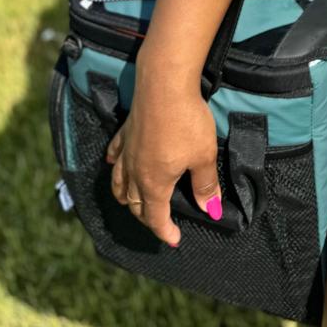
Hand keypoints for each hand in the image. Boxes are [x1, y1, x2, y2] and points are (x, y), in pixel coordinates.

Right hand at [103, 86, 221, 248]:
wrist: (164, 85)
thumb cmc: (187, 122)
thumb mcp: (203, 156)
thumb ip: (205, 185)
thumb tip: (210, 211)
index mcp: (154, 183)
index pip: (155, 217)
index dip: (165, 231)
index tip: (174, 240)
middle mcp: (134, 172)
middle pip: (135, 204)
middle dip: (146, 218)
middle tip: (160, 222)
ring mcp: (126, 152)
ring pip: (119, 183)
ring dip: (126, 197)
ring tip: (134, 203)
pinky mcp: (125, 132)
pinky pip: (116, 155)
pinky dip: (115, 165)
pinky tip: (116, 163)